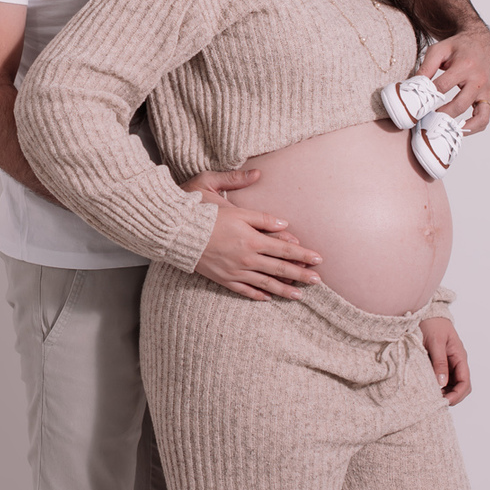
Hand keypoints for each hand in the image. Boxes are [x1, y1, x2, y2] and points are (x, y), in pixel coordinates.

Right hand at [185, 171, 323, 300]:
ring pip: (265, 283)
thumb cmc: (195, 207)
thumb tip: (281, 218)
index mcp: (249, 236)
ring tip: (300, 295)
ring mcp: (234, 269)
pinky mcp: (221, 278)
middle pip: (279, 268)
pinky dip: (257, 295)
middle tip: (318, 281)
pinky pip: (244, 290)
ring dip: (284, 289)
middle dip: (301, 275)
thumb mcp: (221, 192)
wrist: (171, 228)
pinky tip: (268, 297)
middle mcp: (245, 256)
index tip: (318, 259)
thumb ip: (254, 205)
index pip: (284, 247)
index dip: (303, 254)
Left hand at [418, 23, 489, 134]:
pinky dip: (473, 128)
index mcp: (464, 66)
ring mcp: (486, 90)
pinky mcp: (489, 97)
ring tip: (439, 128)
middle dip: (440, 116)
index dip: (427, 99)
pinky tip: (457, 130)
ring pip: (475, 116)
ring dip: (456, 125)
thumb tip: (413, 86)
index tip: (414, 108)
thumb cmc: (458, 46)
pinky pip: (484, 118)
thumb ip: (426, 67)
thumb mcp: (439, 50)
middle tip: (424, 122)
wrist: (481, 42)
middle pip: (458, 105)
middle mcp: (478, 80)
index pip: (442, 87)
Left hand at [420, 317, 471, 404]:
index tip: (444, 401)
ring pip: (452, 385)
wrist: (426, 314)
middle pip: (461, 387)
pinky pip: (443, 380)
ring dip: (445, 393)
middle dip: (452, 397)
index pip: (465, 382)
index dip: (457, 394)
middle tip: (436, 403)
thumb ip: (439, 362)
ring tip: (432, 397)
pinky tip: (429, 389)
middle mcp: (457, 362)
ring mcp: (449, 364)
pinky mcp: (440, 364)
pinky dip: (438, 387)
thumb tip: (442, 383)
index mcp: (460, 357)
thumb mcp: (435, 342)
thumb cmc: (432, 325)